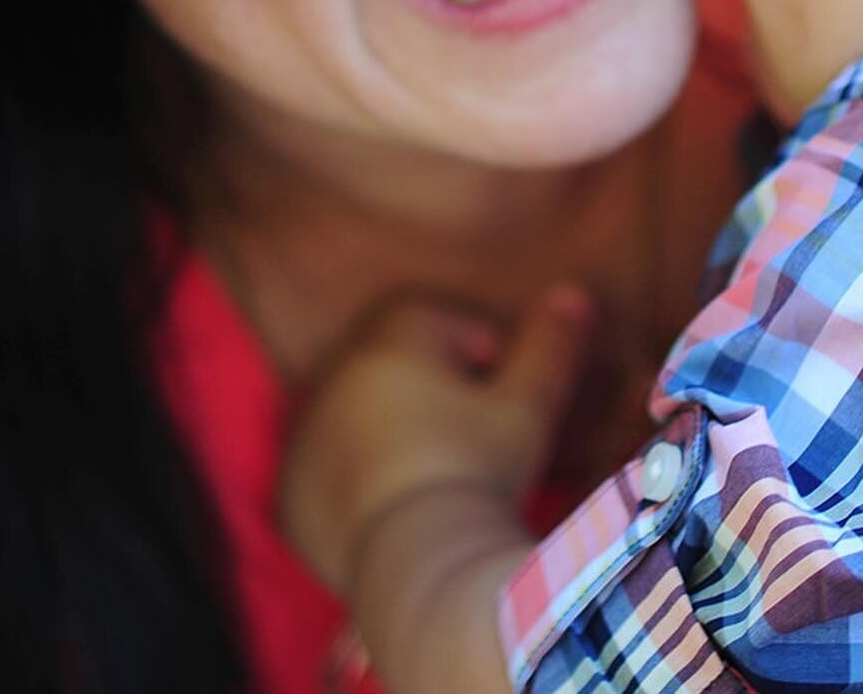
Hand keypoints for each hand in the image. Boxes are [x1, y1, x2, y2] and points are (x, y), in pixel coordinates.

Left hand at [279, 284, 593, 593]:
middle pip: (394, 360)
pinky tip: (398, 503)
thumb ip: (550, 343)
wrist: (418, 568)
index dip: (480, 350)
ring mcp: (305, 434)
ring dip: (393, 427)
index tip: (502, 391)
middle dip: (433, 384)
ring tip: (438, 468)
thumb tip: (572, 294)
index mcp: (389, 336)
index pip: (439, 319)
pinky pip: (328, 467)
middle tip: (473, 432)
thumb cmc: (476, 471)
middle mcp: (335, 373)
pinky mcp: (290, 493)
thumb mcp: (528, 405)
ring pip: (358, 411)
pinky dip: (358, 475)